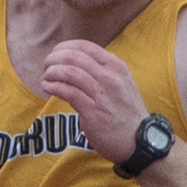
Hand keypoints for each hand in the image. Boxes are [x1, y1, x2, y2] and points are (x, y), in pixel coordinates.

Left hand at [40, 39, 149, 164]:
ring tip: (46, 77)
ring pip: (69, 72)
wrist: (141, 140)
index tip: (55, 54)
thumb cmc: (127, 112)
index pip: (85, 46)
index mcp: (116, 66)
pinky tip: (48, 88)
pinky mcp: (93, 111)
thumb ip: (103, 71)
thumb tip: (76, 62)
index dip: (64, 47)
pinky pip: (68, 92)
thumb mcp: (122, 83)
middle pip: (74, 57)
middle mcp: (110, 77)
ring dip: (51, 72)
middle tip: (46, 66)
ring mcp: (102, 94)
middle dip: (54, 59)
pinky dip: (53, 87)